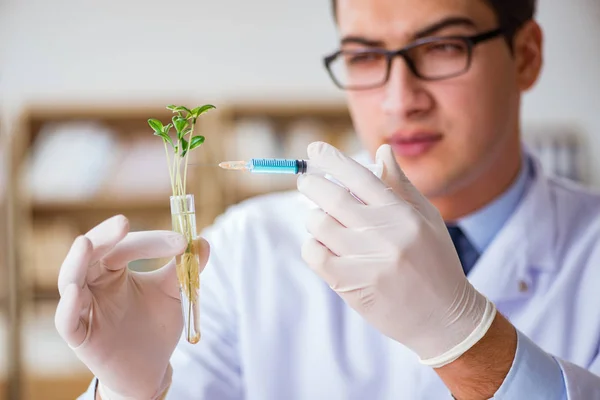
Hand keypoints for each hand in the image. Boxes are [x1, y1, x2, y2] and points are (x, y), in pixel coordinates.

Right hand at [54, 215, 208, 398]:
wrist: (150, 368)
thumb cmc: (155, 326)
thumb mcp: (174, 293)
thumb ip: (186, 269)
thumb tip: (205, 241)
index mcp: (113, 269)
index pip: (124, 245)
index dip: (151, 240)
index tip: (181, 241)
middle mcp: (94, 283)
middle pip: (91, 252)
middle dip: (105, 236)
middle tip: (123, 222)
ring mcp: (84, 308)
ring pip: (70, 279)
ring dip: (76, 261)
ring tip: (86, 243)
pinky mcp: (80, 336)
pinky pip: (67, 320)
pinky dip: (69, 306)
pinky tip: (77, 292)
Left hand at [297, 142, 495, 367]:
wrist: (444, 318)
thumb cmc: (436, 262)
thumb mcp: (427, 219)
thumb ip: (400, 185)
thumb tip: (381, 149)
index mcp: (403, 214)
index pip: (361, 177)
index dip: (333, 160)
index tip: (313, 149)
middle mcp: (385, 234)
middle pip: (333, 198)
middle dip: (311, 184)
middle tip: (305, 181)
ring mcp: (367, 260)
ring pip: (319, 224)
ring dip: (313, 217)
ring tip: (319, 219)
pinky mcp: (351, 285)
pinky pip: (315, 254)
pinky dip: (311, 245)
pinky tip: (321, 245)